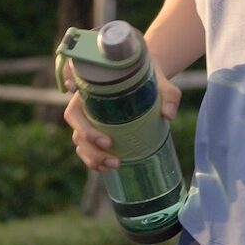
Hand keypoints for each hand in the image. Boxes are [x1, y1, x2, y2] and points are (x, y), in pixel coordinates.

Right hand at [62, 63, 179, 172]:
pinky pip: (88, 148)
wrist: (148, 76)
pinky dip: (94, 161)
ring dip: (93, 159)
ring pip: (80, 144)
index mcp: (90, 91)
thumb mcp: (161, 83)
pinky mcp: (97, 130)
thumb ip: (168, 95)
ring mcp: (89, 120)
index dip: (85, 130)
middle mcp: (85, 106)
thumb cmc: (150, 77)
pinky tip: (108, 168)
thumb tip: (169, 115)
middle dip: (93, 152)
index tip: (108, 142)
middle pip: (77, 134)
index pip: (74, 112)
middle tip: (116, 160)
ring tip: (116, 165)